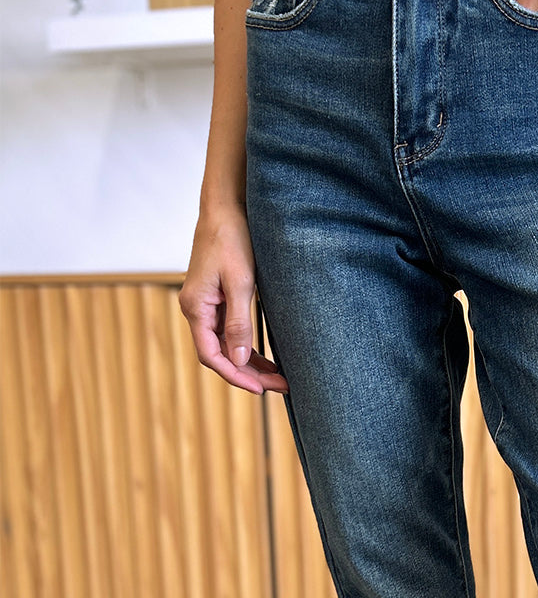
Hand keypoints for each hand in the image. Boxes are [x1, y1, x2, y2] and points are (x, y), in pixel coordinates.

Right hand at [178, 208, 288, 394]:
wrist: (225, 208)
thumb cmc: (232, 239)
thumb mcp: (241, 282)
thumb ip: (239, 322)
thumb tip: (240, 360)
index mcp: (196, 307)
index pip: (212, 356)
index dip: (236, 376)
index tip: (261, 390)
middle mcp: (196, 309)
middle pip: (219, 355)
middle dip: (248, 374)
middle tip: (280, 387)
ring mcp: (205, 304)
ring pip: (225, 345)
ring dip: (249, 363)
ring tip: (278, 378)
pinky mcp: (215, 297)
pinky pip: (228, 330)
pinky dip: (246, 345)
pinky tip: (265, 357)